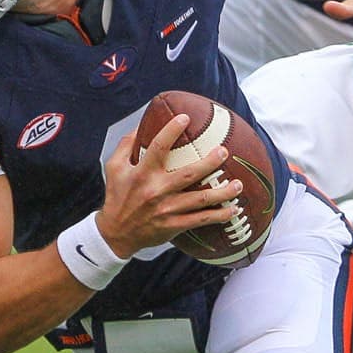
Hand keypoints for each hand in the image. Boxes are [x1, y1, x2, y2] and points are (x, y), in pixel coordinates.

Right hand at [99, 115, 240, 255]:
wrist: (115, 234)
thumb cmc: (117, 196)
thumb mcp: (114, 167)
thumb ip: (127, 144)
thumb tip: (142, 123)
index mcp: (142, 174)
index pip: (158, 147)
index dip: (172, 130)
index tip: (185, 118)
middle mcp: (156, 191)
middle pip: (189, 174)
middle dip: (210, 163)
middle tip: (224, 152)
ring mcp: (167, 210)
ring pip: (201, 200)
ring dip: (223, 192)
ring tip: (238, 184)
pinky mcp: (174, 226)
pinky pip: (201, 220)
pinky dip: (220, 215)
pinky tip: (234, 209)